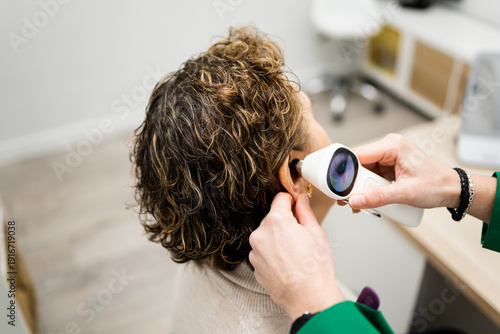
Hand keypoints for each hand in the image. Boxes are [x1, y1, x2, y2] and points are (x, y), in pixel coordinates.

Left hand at [249, 193, 343, 320]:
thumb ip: (305, 213)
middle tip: (301, 236)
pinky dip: (273, 255)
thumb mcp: (317, 234)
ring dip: (278, 240)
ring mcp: (255, 252)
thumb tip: (301, 201)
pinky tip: (288, 264)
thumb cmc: (315, 270)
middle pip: (272, 219)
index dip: (291, 200)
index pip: (280, 199)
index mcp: (276, 222)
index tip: (295, 204)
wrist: (309, 299)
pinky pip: (264, 253)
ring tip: (295, 254)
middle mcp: (260, 235)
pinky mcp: (255, 267)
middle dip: (285, 223)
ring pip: (267, 237)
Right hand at [348, 134, 460, 209]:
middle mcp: (388, 148)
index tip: (337, 186)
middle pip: (357, 164)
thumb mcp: (406, 193)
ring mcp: (387, 157)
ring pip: (361, 171)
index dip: (345, 170)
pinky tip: (366, 199)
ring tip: (358, 202)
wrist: (451, 190)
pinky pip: (369, 176)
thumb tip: (355, 199)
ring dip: (359, 187)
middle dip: (352, 183)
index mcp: (392, 146)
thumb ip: (378, 197)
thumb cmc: (437, 185)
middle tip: (348, 199)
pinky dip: (366, 188)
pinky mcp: (387, 166)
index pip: (358, 154)